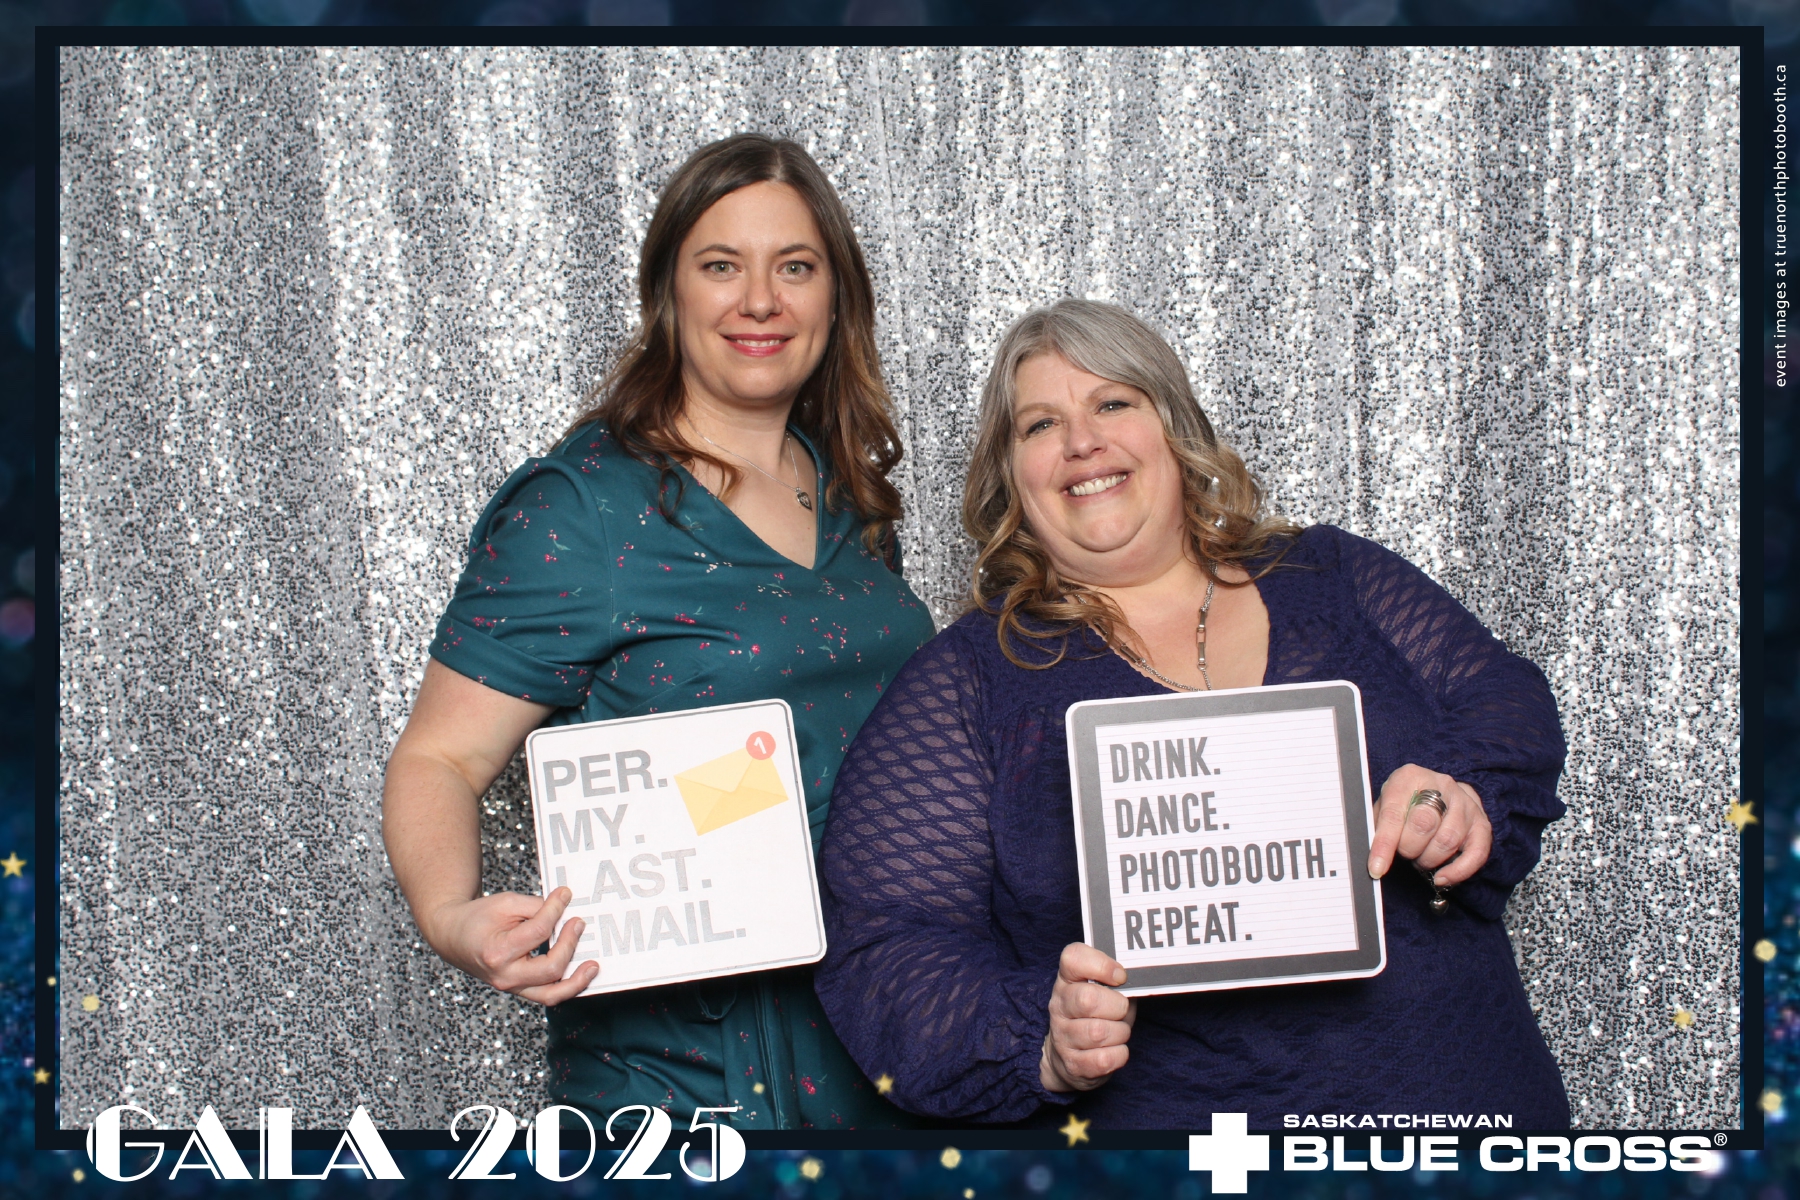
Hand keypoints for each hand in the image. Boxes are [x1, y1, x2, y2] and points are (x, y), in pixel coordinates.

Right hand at [421, 886, 599, 1005]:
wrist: (454, 937)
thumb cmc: (477, 918)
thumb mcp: (506, 903)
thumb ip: (536, 907)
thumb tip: (566, 909)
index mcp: (497, 952)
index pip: (538, 932)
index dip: (556, 910)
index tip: (565, 894)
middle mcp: (505, 976)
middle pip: (551, 968)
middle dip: (570, 943)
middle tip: (579, 922)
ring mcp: (512, 987)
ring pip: (551, 994)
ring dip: (577, 980)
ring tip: (594, 966)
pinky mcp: (519, 990)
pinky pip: (547, 995)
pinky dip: (567, 986)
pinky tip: (581, 973)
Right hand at [1040, 943, 1136, 1092]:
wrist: (1069, 1057)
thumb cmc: (1097, 1016)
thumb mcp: (1105, 991)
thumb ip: (1118, 981)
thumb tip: (1141, 978)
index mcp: (1067, 980)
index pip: (1073, 958)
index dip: (1101, 965)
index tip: (1120, 976)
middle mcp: (1060, 1005)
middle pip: (1088, 999)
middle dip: (1117, 1007)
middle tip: (1121, 1011)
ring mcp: (1062, 1035)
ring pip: (1098, 1033)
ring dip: (1119, 1032)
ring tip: (1117, 1031)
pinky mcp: (1072, 1064)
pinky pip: (1105, 1059)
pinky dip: (1119, 1055)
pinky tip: (1114, 1049)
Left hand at [1366, 765, 1491, 886]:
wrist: (1441, 791)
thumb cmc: (1407, 803)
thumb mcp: (1386, 805)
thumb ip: (1378, 827)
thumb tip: (1374, 860)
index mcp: (1409, 777)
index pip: (1394, 814)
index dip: (1384, 844)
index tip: (1376, 868)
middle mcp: (1441, 785)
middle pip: (1425, 824)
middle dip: (1409, 848)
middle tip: (1405, 853)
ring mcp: (1465, 804)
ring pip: (1447, 841)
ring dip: (1429, 859)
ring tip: (1420, 858)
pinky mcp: (1481, 823)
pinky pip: (1475, 854)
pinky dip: (1457, 872)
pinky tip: (1441, 877)